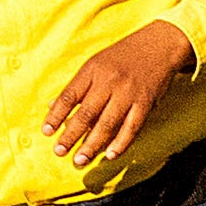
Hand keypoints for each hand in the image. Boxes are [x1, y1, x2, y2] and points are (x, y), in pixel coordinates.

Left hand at [39, 20, 192, 167]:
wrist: (159, 45)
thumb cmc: (122, 57)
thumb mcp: (95, 64)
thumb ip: (76, 86)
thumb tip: (52, 106)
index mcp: (92, 70)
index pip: (69, 96)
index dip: (56, 115)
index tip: (46, 132)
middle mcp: (109, 82)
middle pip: (86, 113)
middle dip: (70, 135)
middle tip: (59, 152)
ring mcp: (128, 93)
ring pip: (107, 124)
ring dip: (92, 145)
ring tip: (79, 160)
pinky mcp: (145, 103)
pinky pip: (131, 127)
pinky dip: (120, 143)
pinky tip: (109, 155)